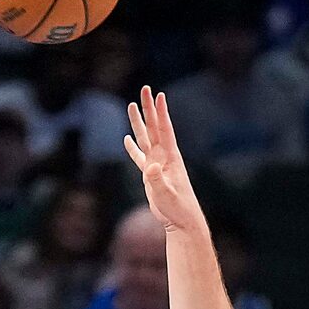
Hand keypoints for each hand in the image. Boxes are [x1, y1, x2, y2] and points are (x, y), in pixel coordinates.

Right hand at [123, 87, 206, 234]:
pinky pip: (139, 157)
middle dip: (148, 108)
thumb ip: (156, 180)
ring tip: (131, 106)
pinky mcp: (150, 175)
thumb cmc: (177, 207)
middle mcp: (163, 156)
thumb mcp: (166, 194)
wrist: (181, 219)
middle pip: (153, 127)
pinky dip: (133, 148)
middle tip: (144, 89)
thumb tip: (150, 167)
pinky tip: (127, 138)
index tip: (158, 95)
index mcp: (170, 157)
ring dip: (138, 122)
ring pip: (145, 138)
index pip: (164, 129)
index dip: (160, 112)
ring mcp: (156, 164)